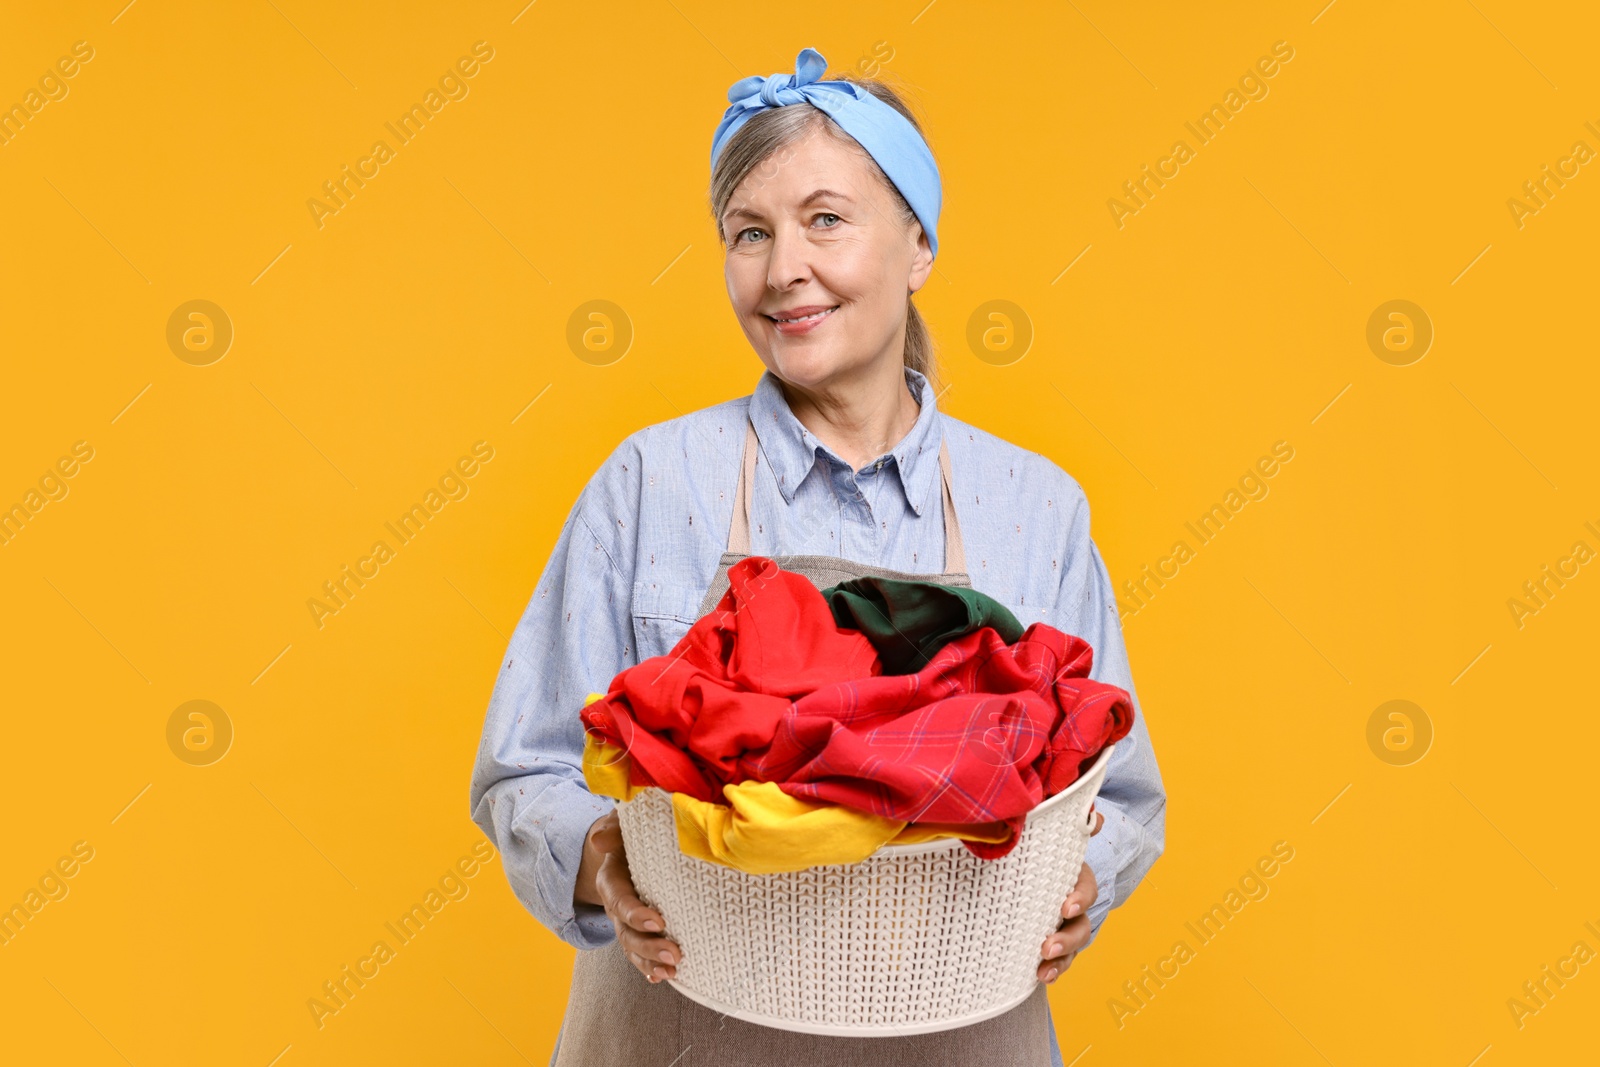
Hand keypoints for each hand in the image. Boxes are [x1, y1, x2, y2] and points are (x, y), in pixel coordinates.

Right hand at [574, 810, 682, 982]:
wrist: (628, 845)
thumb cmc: (629, 833)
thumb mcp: (620, 824)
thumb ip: (613, 828)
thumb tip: (600, 841)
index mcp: (612, 880)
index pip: (618, 901)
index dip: (634, 914)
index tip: (658, 921)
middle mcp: (618, 905)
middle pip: (626, 933)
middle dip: (648, 946)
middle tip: (674, 954)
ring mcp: (628, 922)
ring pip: (634, 948)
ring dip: (651, 962)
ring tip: (673, 970)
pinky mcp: (642, 930)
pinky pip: (642, 954)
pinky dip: (651, 968)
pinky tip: (665, 977)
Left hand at [1038, 807, 1103, 983]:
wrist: (1021, 871)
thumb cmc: (1035, 852)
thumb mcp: (1046, 837)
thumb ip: (1066, 827)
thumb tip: (1097, 817)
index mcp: (1073, 877)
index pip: (1086, 888)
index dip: (1080, 898)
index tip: (1065, 907)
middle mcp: (1073, 904)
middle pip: (1082, 924)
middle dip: (1068, 937)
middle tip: (1047, 945)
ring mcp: (1064, 926)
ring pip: (1072, 946)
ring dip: (1061, 958)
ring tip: (1043, 967)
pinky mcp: (1052, 943)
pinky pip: (1059, 961)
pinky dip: (1054, 970)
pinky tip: (1041, 977)